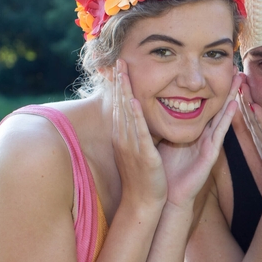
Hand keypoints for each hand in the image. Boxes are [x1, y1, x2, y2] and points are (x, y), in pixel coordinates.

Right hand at [111, 59, 166, 209]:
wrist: (144, 201)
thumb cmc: (142, 177)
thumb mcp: (137, 150)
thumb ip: (137, 133)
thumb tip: (139, 119)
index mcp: (123, 137)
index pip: (119, 106)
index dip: (118, 86)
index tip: (118, 67)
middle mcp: (123, 139)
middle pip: (119, 105)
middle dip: (118, 82)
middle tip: (118, 60)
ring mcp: (131, 146)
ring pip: (127, 114)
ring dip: (125, 92)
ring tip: (124, 72)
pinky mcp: (143, 155)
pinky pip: (139, 132)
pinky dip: (136, 116)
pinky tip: (135, 101)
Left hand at [158, 73, 240, 209]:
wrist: (168, 195)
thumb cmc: (165, 170)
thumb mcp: (164, 140)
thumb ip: (164, 124)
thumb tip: (151, 103)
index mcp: (194, 131)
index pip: (204, 106)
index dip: (211, 88)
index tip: (217, 69)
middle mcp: (204, 135)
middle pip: (217, 107)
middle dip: (227, 88)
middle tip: (236, 67)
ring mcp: (210, 144)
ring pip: (222, 116)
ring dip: (232, 97)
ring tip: (240, 81)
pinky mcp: (211, 154)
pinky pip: (220, 133)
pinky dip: (227, 118)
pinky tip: (233, 105)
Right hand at [238, 74, 261, 198]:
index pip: (255, 110)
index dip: (248, 93)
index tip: (244, 76)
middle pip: (250, 111)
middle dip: (243, 92)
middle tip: (236, 73)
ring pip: (254, 118)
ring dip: (247, 100)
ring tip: (241, 84)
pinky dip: (260, 119)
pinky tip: (254, 107)